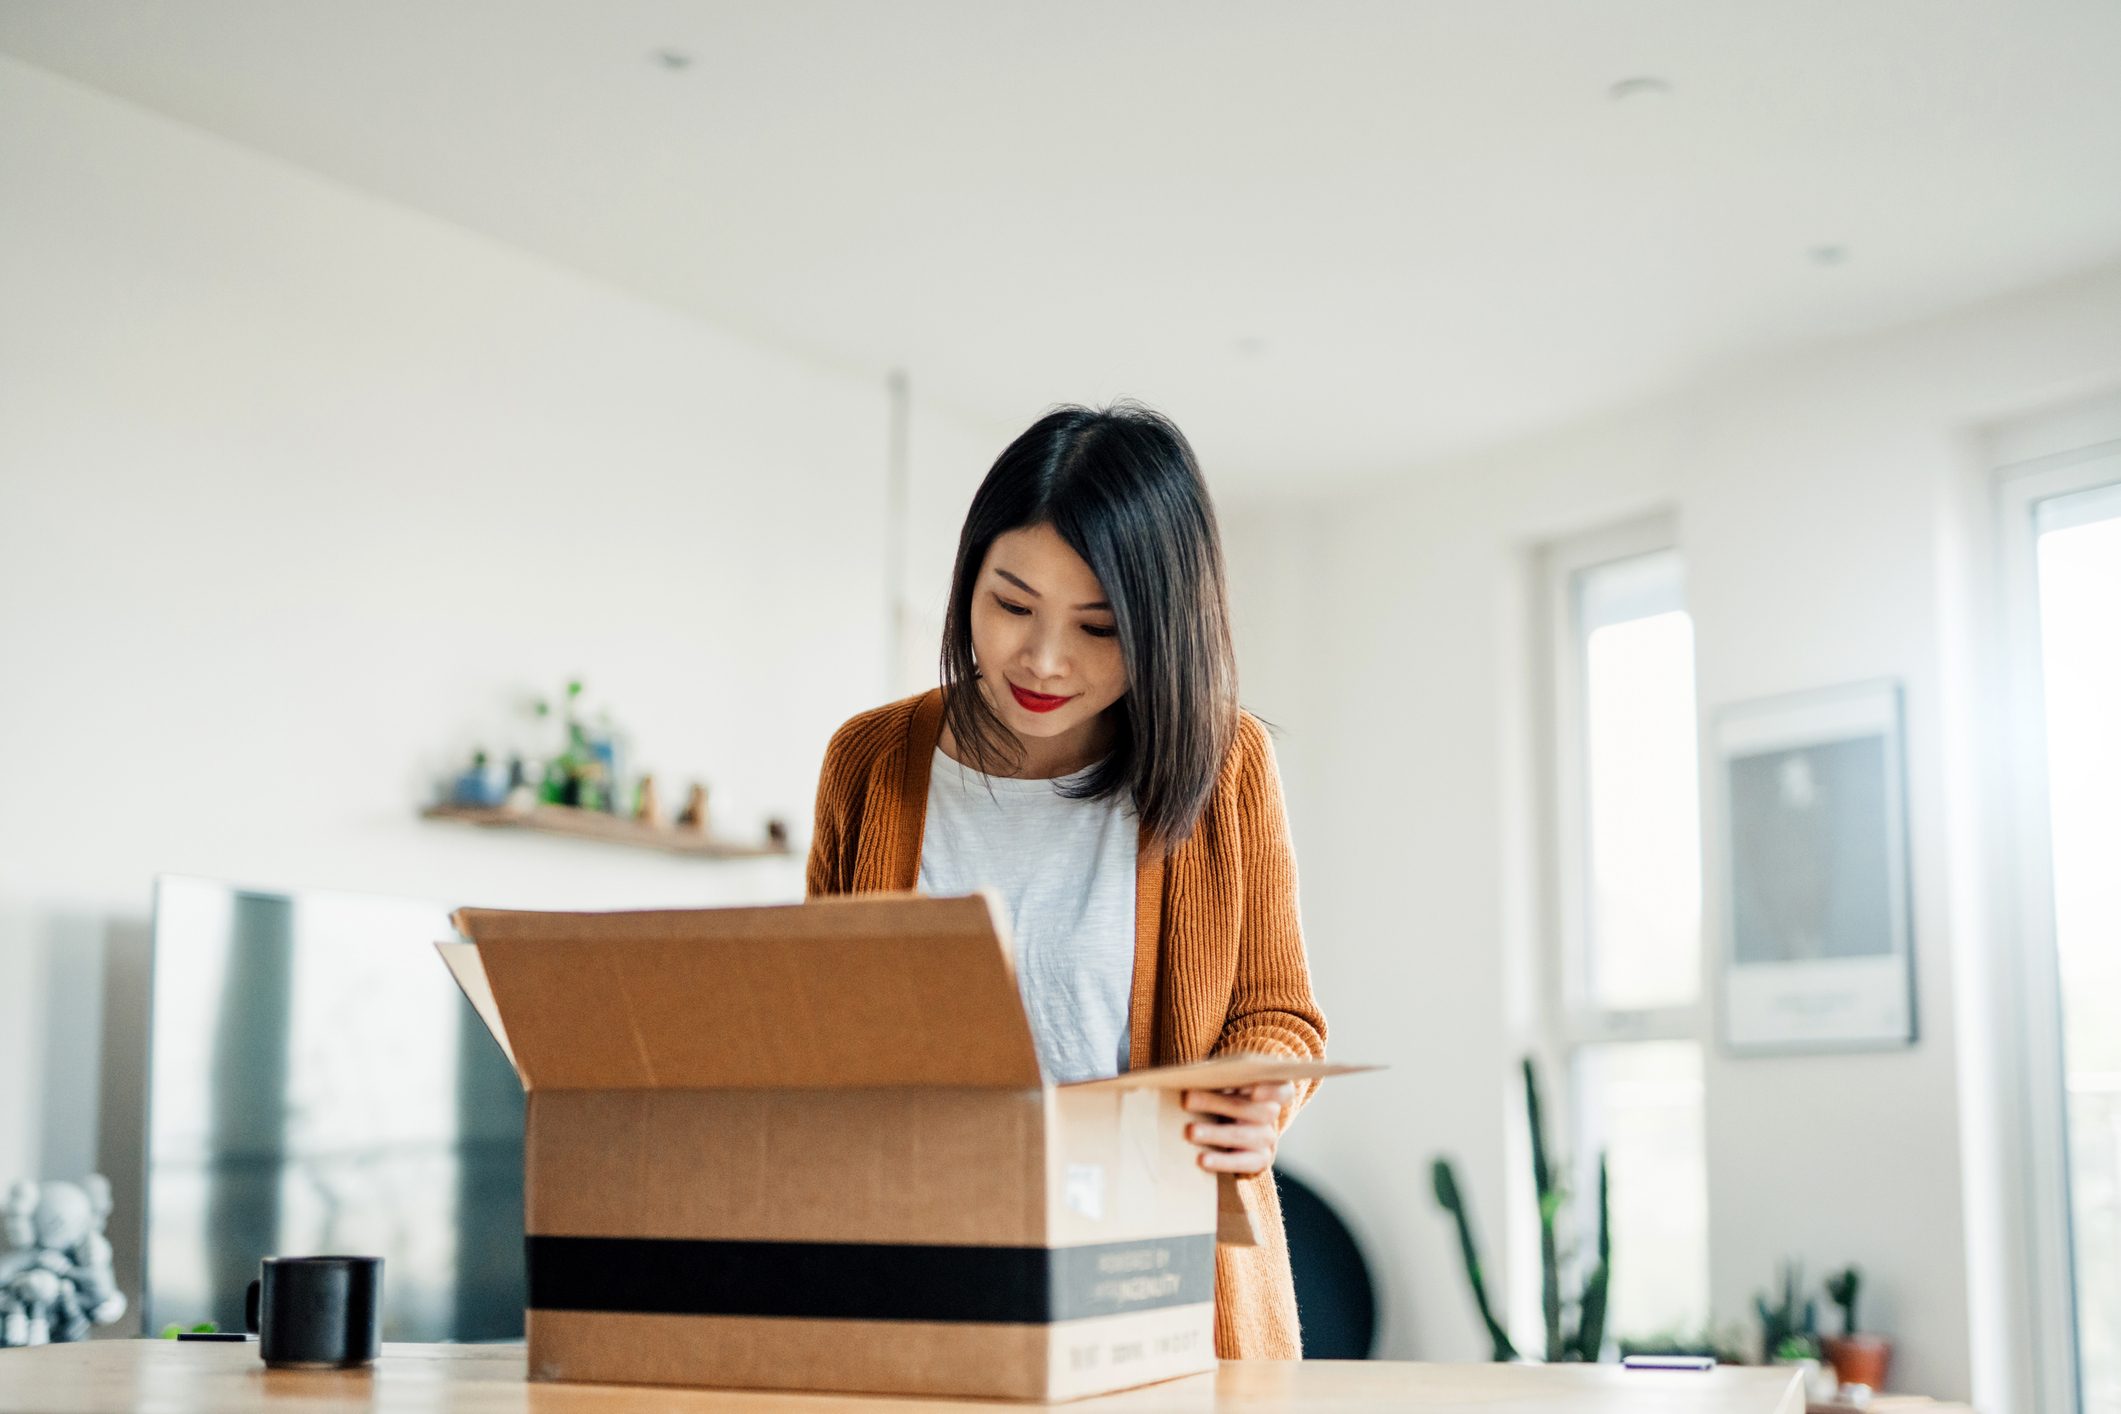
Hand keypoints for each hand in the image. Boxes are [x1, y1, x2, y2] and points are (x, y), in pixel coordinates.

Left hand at [1180, 1081, 1295, 1174]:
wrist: (1224, 1125)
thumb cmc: (1220, 1092)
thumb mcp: (1223, 1080)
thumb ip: (1218, 1077)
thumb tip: (1194, 1077)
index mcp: (1270, 1088)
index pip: (1282, 1089)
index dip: (1270, 1090)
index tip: (1251, 1089)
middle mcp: (1272, 1113)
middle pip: (1256, 1110)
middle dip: (1220, 1103)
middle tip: (1187, 1099)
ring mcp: (1267, 1138)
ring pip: (1247, 1135)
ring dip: (1217, 1133)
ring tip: (1191, 1131)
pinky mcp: (1259, 1160)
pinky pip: (1244, 1163)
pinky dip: (1222, 1161)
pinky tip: (1202, 1159)